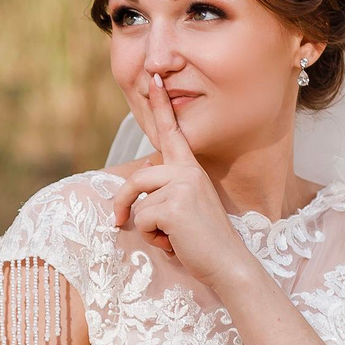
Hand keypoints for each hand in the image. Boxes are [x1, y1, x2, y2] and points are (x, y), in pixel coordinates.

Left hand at [108, 72, 252, 287]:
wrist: (229, 265)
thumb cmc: (205, 242)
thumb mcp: (187, 208)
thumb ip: (168, 189)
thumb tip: (144, 170)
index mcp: (192, 170)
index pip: (173, 134)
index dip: (161, 107)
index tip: (153, 80)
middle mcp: (188, 173)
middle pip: (137, 179)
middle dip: (122, 203)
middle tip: (116, 222)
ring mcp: (181, 187)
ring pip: (139, 205)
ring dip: (146, 228)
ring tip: (169, 238)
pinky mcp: (172, 206)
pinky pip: (142, 221)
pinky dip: (152, 239)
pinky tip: (175, 243)